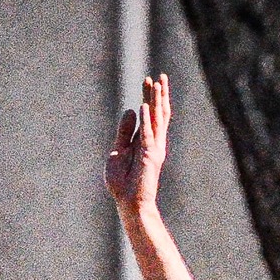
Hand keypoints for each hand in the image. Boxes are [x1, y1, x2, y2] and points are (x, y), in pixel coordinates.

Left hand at [104, 73, 170, 212]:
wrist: (128, 202)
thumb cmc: (122, 182)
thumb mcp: (118, 150)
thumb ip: (124, 132)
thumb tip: (132, 110)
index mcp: (145, 141)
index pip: (150, 114)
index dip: (150, 97)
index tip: (149, 80)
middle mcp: (153, 142)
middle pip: (158, 113)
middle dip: (158, 94)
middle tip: (160, 76)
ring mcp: (153, 148)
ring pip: (157, 119)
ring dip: (156, 101)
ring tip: (158, 83)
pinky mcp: (149, 156)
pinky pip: (147, 134)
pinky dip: (145, 120)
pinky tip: (144, 106)